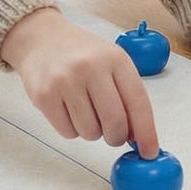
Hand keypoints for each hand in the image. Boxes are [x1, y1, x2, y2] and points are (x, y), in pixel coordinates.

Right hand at [1, 8, 159, 156]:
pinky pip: (68, 132)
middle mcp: (91, 67)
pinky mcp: (44, 95)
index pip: (138, 102)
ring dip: (92, 132)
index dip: (146, 131)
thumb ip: (126, 95)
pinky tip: (68, 110)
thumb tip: (137, 136)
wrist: (41, 38)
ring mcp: (66, 81)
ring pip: (90, 132)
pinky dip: (72, 130)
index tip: (150, 152)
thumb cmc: (82, 54)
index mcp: (116, 58)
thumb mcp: (110, 63)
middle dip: (116, 137)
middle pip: (115, 122)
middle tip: (112, 135)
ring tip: (85, 112)